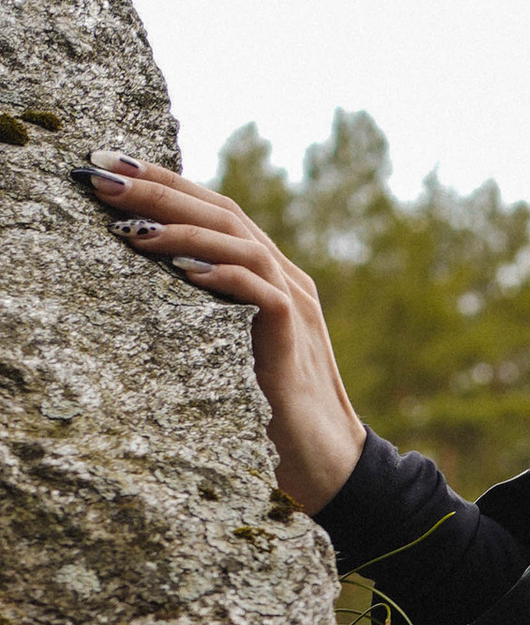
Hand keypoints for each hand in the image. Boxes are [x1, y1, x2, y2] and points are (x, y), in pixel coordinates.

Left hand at [78, 156, 366, 514]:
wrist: (327, 461)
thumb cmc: (270, 412)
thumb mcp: (228, 347)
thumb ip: (206, 307)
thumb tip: (147, 279)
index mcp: (269, 274)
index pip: (216, 211)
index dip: (165, 182)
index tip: (110, 163)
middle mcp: (286, 278)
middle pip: (224, 213)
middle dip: (161, 189)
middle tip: (105, 175)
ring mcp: (296, 304)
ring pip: (241, 243)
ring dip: (182, 230)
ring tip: (130, 225)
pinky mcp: (296, 337)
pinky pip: (262, 294)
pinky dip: (224, 276)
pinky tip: (184, 272)